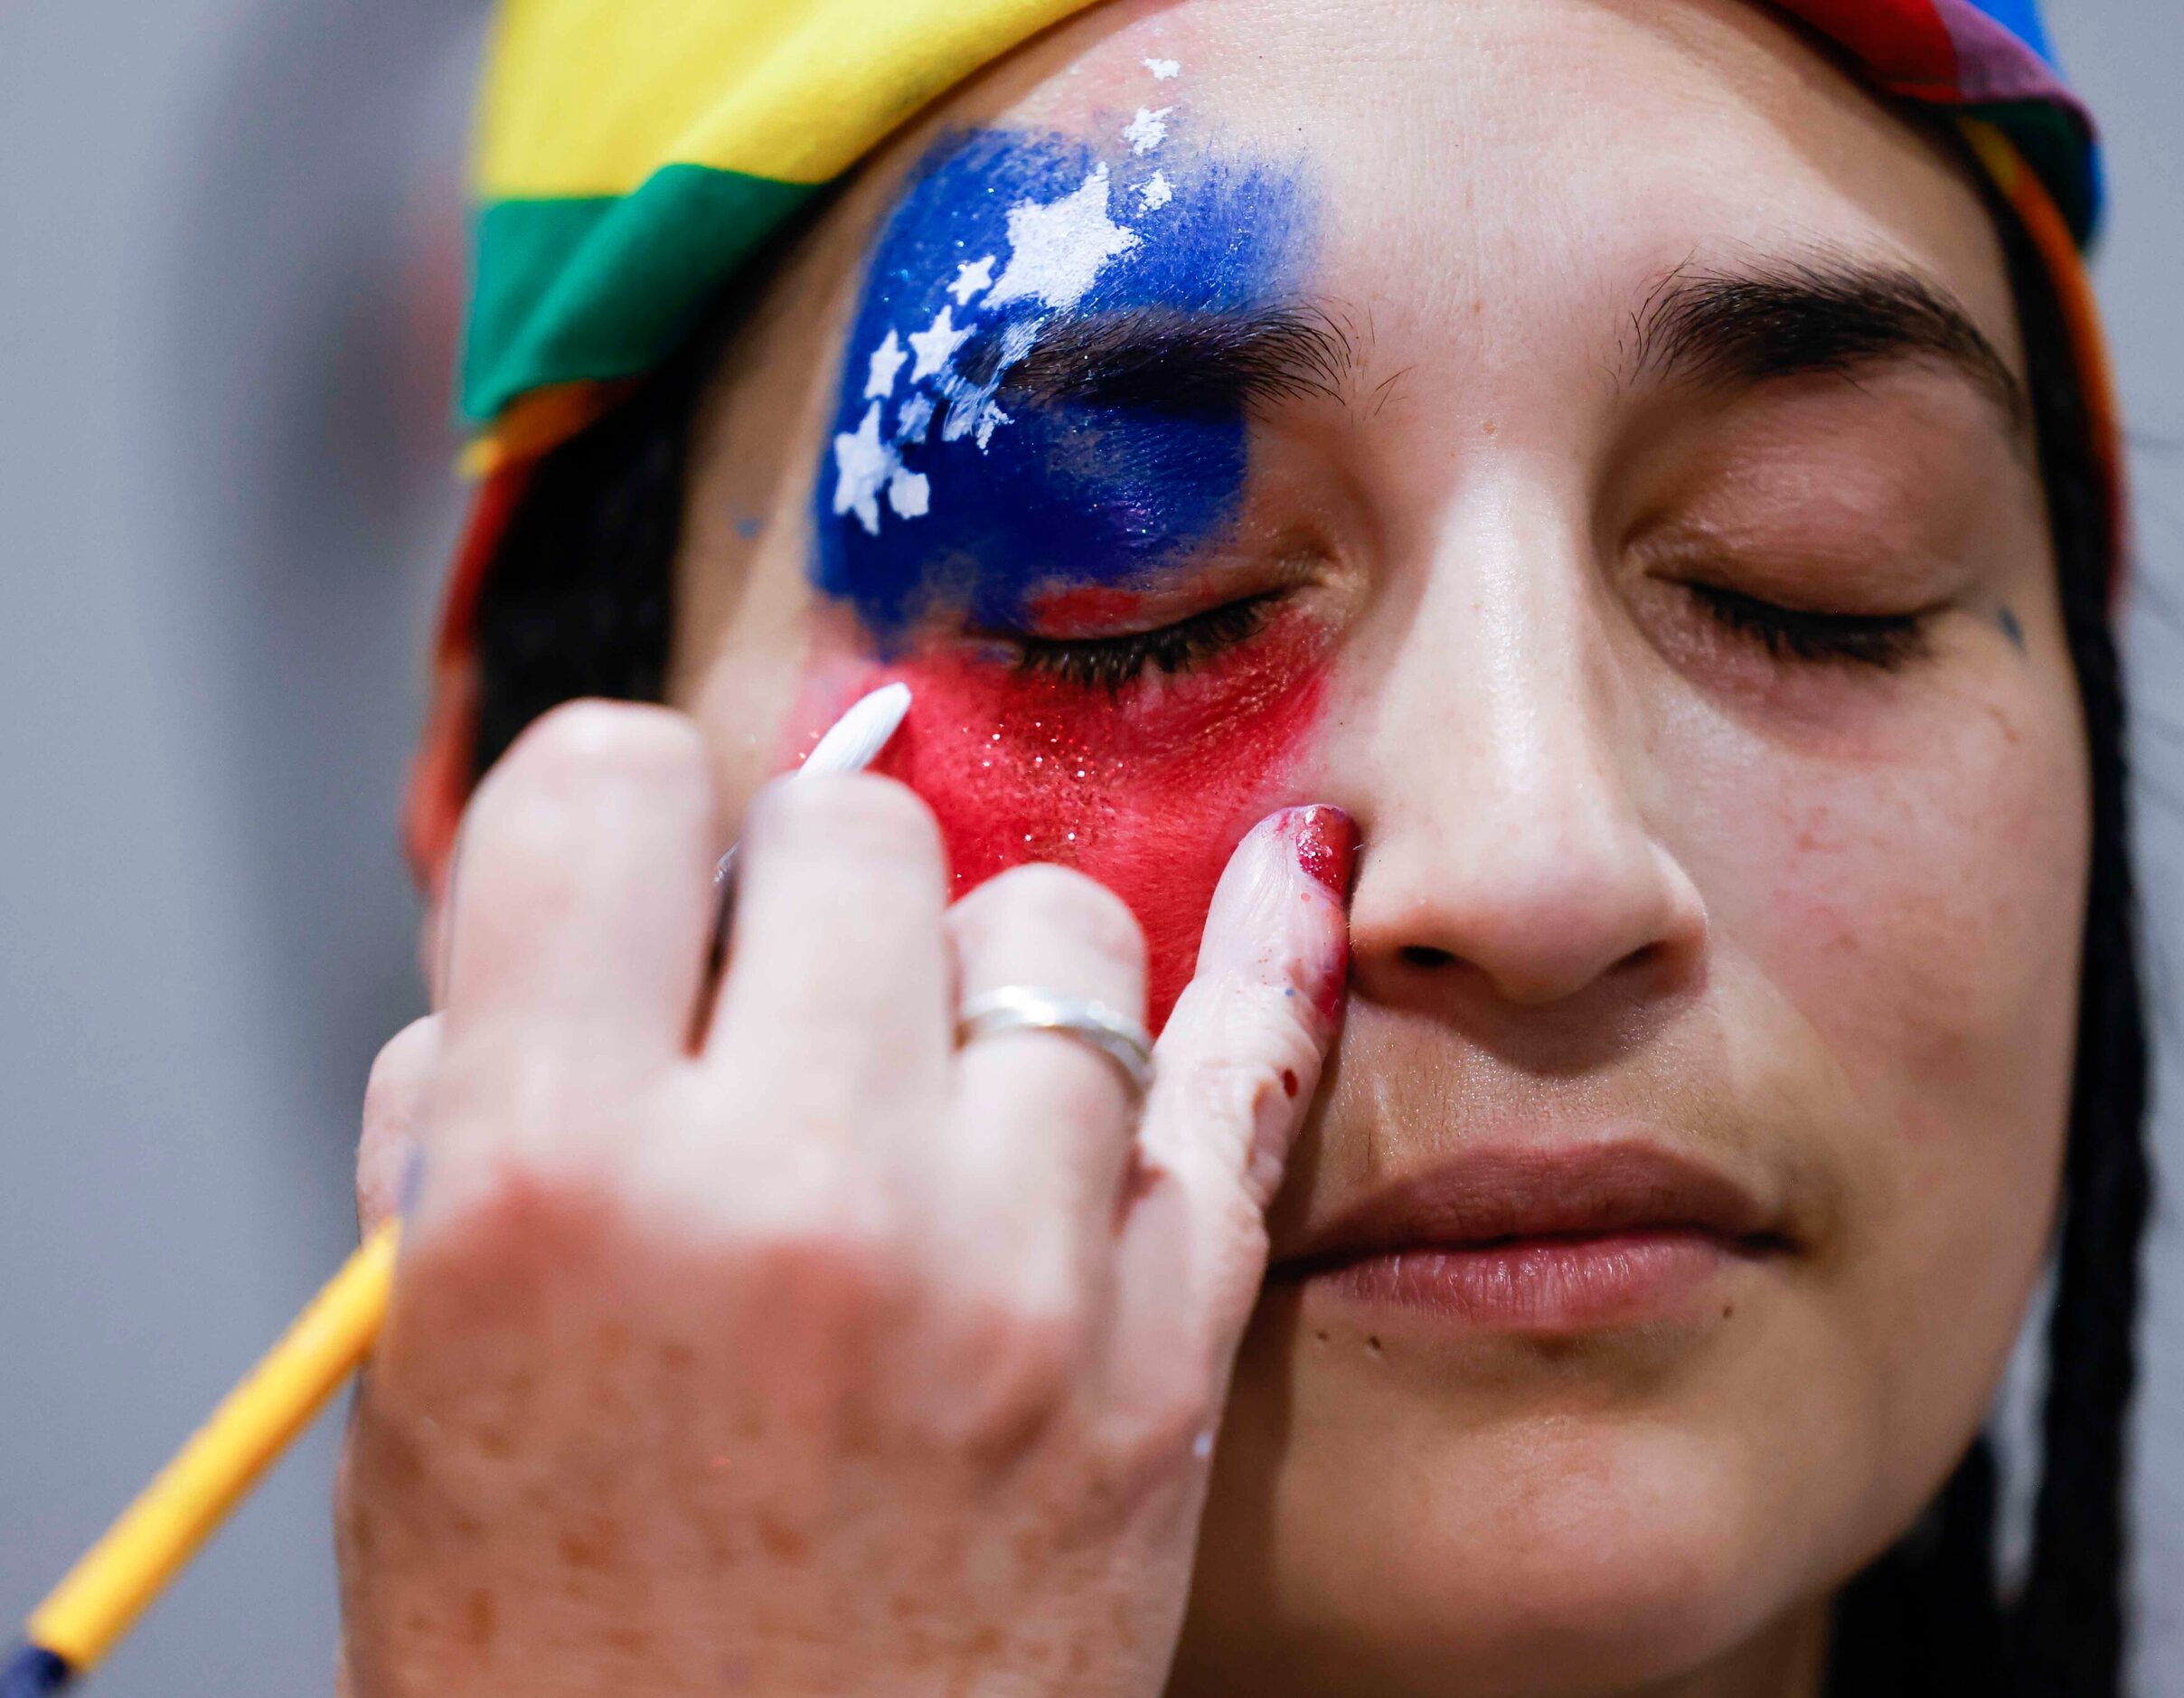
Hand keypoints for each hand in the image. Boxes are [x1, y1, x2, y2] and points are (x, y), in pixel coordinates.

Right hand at [337, 701, 1350, 1694]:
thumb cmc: (554, 1657)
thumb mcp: (423, 1375)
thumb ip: (486, 1108)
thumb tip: (619, 917)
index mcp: (550, 1186)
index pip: (614, 787)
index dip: (625, 825)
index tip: (648, 890)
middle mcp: (795, 1199)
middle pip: (863, 836)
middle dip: (814, 897)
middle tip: (794, 1017)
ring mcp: (1012, 1274)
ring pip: (1061, 933)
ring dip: (988, 985)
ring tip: (936, 1101)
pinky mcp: (1164, 1361)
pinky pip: (1242, 1078)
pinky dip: (1260, 969)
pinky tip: (1289, 878)